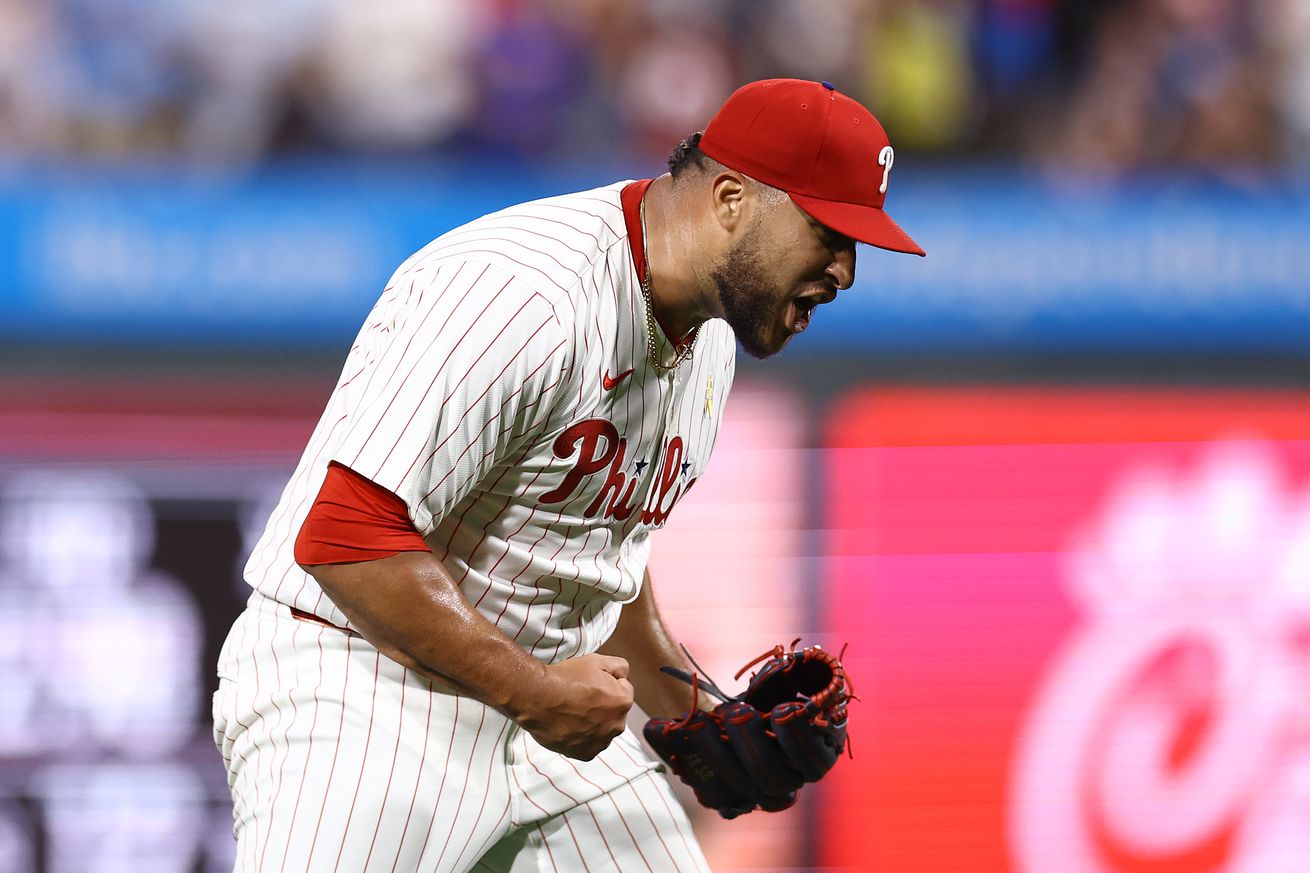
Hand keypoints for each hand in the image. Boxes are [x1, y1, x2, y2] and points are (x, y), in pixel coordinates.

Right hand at [509, 654, 634, 759]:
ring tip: (572, 713)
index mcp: (623, 702)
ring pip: (602, 730)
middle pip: (613, 712)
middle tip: (581, 698)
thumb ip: (619, 667)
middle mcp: (617, 726)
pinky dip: (582, 737)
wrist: (537, 698)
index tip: (590, 683)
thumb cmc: (567, 678)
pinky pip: (589, 744)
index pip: (622, 690)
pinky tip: (569, 726)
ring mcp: (601, 743)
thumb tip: (623, 676)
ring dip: (594, 723)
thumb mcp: (596, 661)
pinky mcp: (585, 754)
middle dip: (603, 706)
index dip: (607, 683)